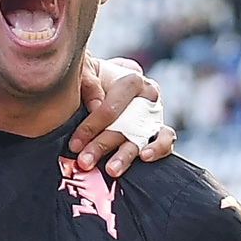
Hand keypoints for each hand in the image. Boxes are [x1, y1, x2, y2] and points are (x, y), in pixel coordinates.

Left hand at [72, 54, 176, 176]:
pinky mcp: (158, 131)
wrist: (103, 83)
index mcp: (132, 80)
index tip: (75, 143)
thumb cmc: (92, 78)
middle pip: (126, 124)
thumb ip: (87, 80)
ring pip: (144, 136)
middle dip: (102, 145)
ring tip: (111, 169)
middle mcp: (147, 97)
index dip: (93, 125)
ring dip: (125, 155)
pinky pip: (165, 141)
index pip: (113, 105)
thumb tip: (96, 104)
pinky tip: (144, 158)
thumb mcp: (86, 72)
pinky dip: (157, 149)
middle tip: (85, 161)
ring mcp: (154, 115)